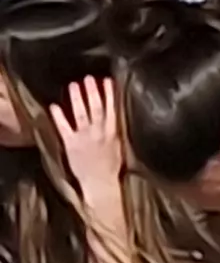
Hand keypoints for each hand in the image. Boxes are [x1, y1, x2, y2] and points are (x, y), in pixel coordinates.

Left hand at [50, 76, 124, 203]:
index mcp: (113, 133)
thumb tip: (117, 116)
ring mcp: (84, 138)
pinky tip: (55, 106)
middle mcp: (99, 132)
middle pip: (96, 108)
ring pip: (81, 115)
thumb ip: (116, 131)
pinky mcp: (71, 144)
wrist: (100, 184)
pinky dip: (59, 117)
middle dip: (92, 92)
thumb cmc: (111, 167)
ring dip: (77, 99)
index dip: (109, 94)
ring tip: (74, 85)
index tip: (107, 80)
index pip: (112, 109)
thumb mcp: (120, 147)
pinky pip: (64, 128)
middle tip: (89, 78)